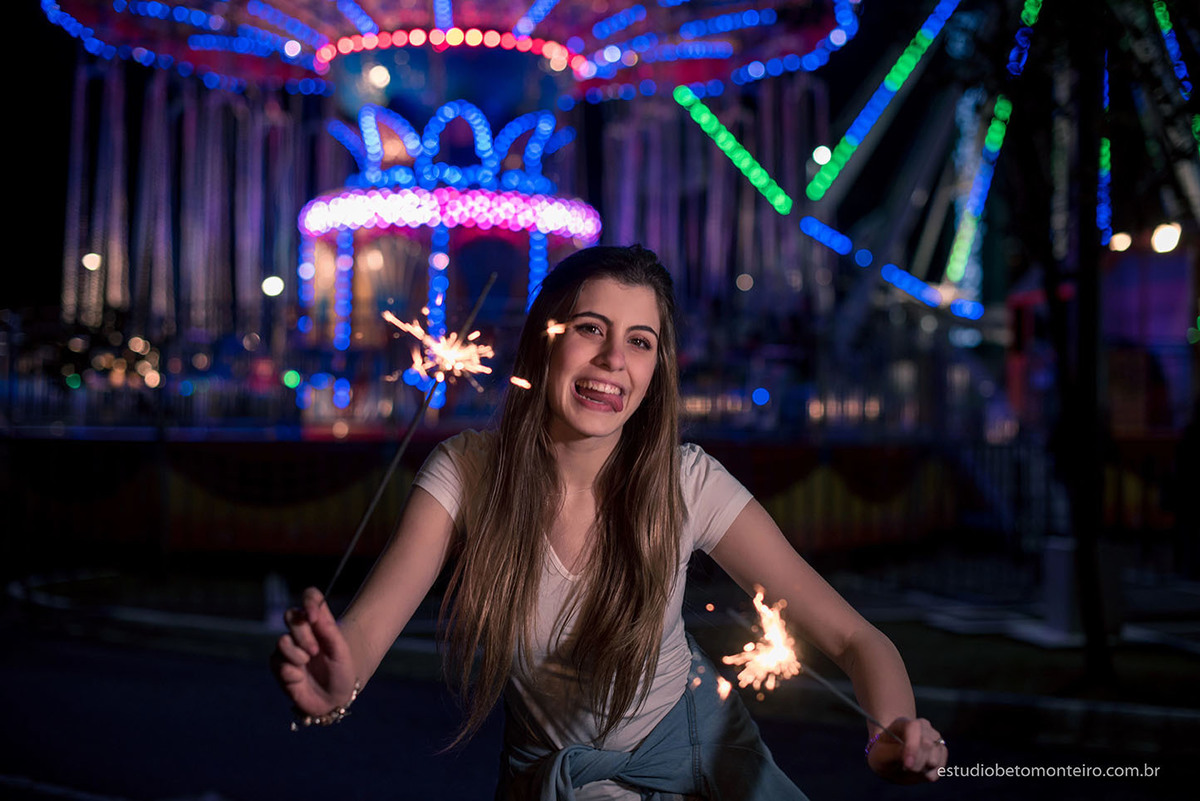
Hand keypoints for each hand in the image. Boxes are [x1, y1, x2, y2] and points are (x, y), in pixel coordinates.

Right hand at [269, 587, 357, 716]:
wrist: (335, 697)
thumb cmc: (342, 670)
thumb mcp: (340, 650)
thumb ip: (328, 630)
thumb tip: (313, 614)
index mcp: (318, 622)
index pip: (310, 596)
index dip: (309, 601)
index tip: (314, 616)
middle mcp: (301, 631)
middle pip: (291, 615)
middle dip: (302, 633)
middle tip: (314, 650)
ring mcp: (289, 648)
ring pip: (282, 640)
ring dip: (296, 653)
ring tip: (307, 663)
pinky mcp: (279, 666)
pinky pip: (276, 661)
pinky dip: (289, 670)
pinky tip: (299, 677)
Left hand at [865, 717, 947, 782]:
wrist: (891, 759)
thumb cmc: (883, 755)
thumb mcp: (880, 755)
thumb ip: (894, 754)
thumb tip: (911, 759)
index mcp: (903, 722)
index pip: (914, 727)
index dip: (912, 747)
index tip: (907, 765)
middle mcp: (923, 727)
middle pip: (927, 744)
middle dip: (915, 763)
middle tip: (904, 768)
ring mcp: (934, 738)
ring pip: (935, 758)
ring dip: (922, 770)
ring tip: (910, 768)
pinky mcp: (941, 751)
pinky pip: (940, 767)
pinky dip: (930, 774)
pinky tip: (919, 772)